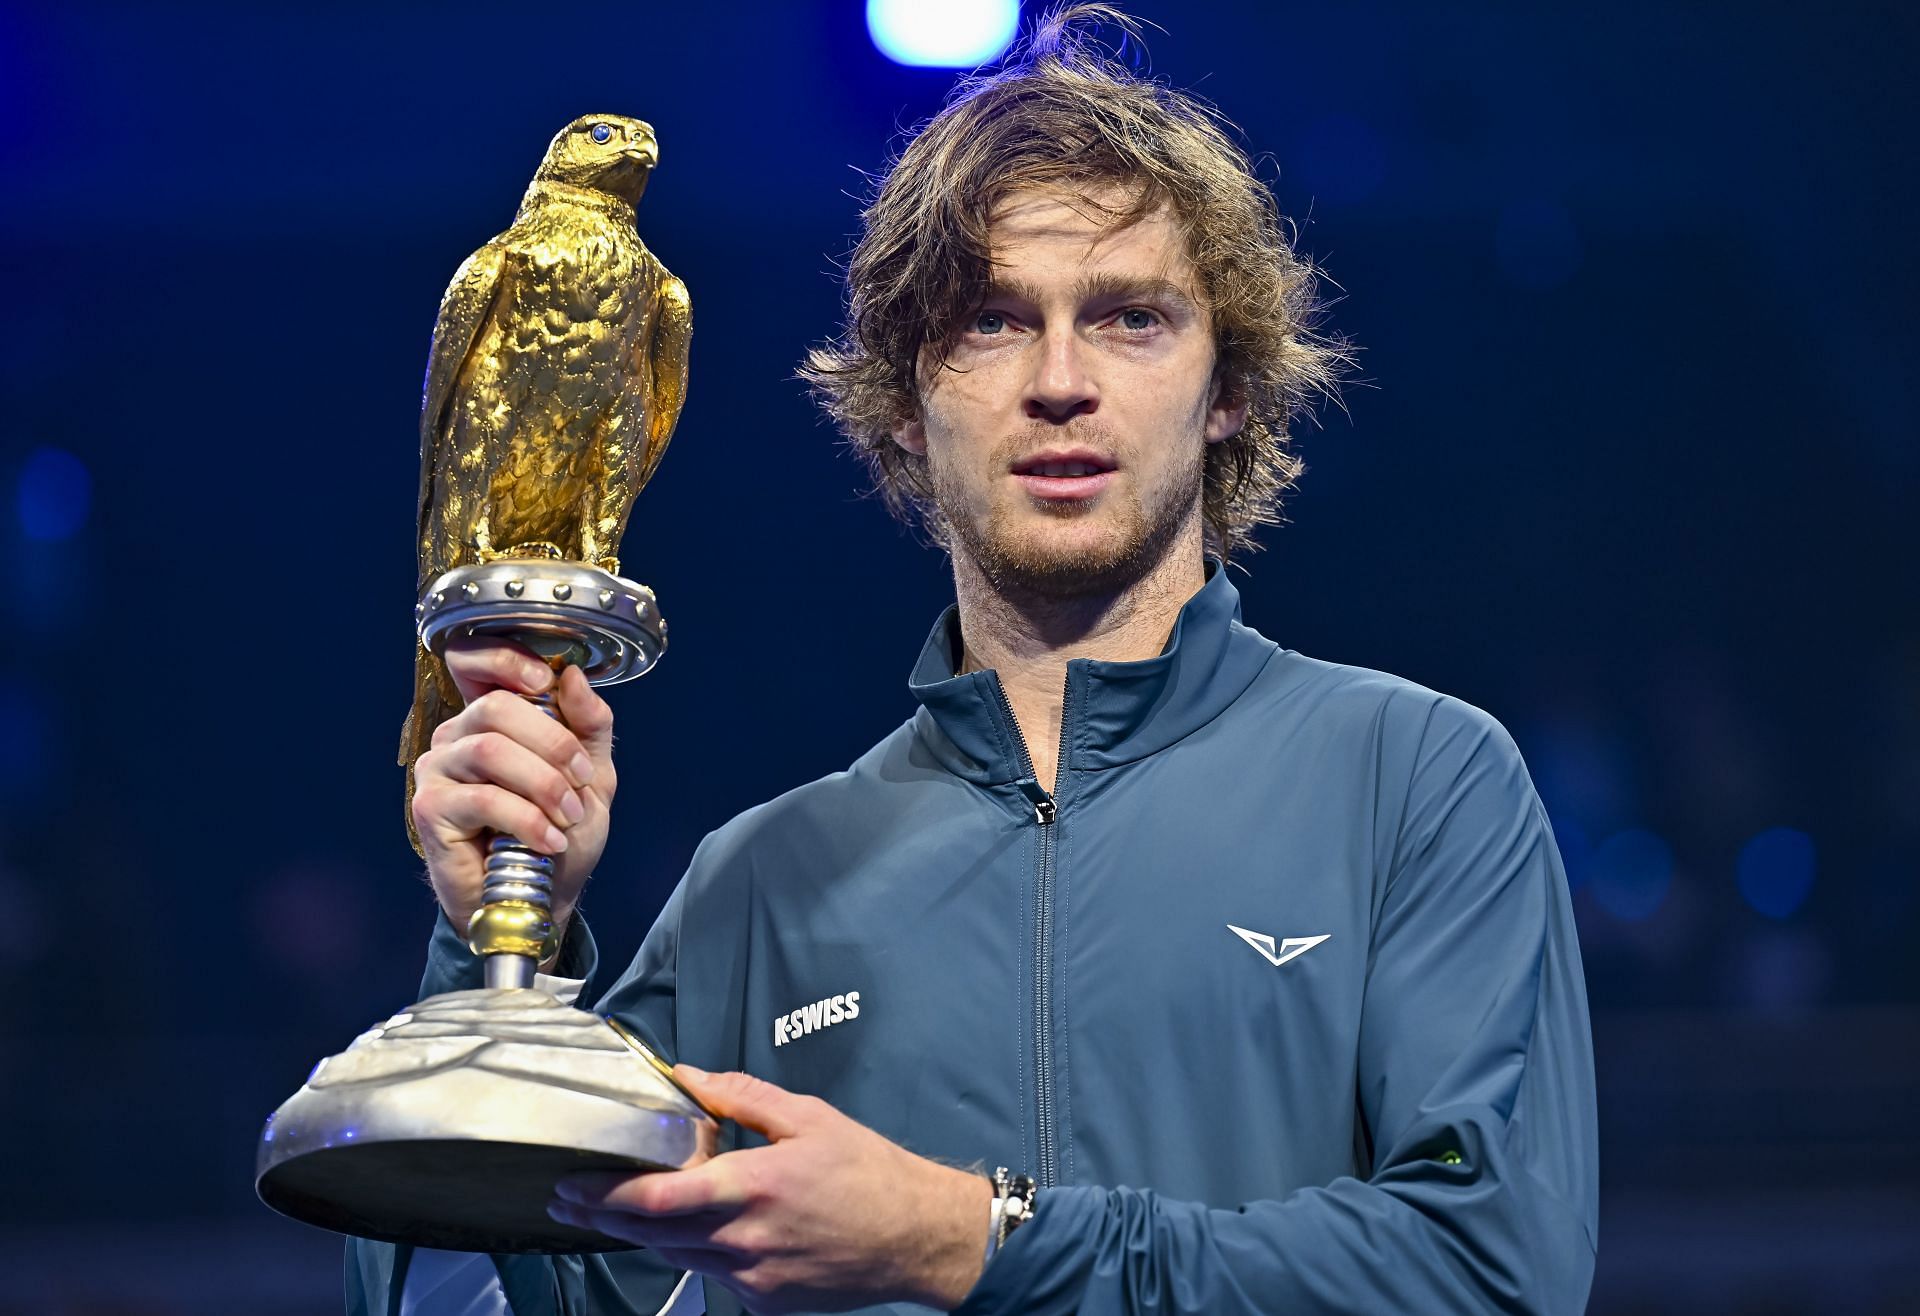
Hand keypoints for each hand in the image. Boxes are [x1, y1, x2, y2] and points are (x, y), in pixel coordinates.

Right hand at [409, 638, 616, 942]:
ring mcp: (438, 771)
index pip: (473, 660)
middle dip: (553, 743)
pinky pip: (482, 798)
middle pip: (498, 707)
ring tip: (568, 818)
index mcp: (491, 717)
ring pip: (492, 750)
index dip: (506, 659)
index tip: (546, 682)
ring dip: (544, 784)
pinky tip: (548, 840)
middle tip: (580, 782)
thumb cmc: (559, 832)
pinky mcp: (430, 809)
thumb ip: (588, 725)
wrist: (544, 895)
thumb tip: (573, 677)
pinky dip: (526, 818)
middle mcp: (456, 736)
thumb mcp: (591, 774)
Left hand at [549, 1067, 990, 1313]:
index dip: (607, 1196)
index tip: (572, 1185)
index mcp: (753, 1186)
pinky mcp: (764, 1301)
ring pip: (677, 1258)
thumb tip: (688, 1077)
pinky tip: (693, 1232)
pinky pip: (713, 1275)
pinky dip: (694, 1251)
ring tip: (614, 1212)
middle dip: (604, 1216)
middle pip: (653, 1235)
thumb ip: (741, 1097)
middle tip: (569, 1199)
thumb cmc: (868, 1171)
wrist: (916, 1237)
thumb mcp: (809, 1117)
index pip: (659, 1199)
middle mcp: (746, 1239)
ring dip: (642, 1236)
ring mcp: (753, 1277)